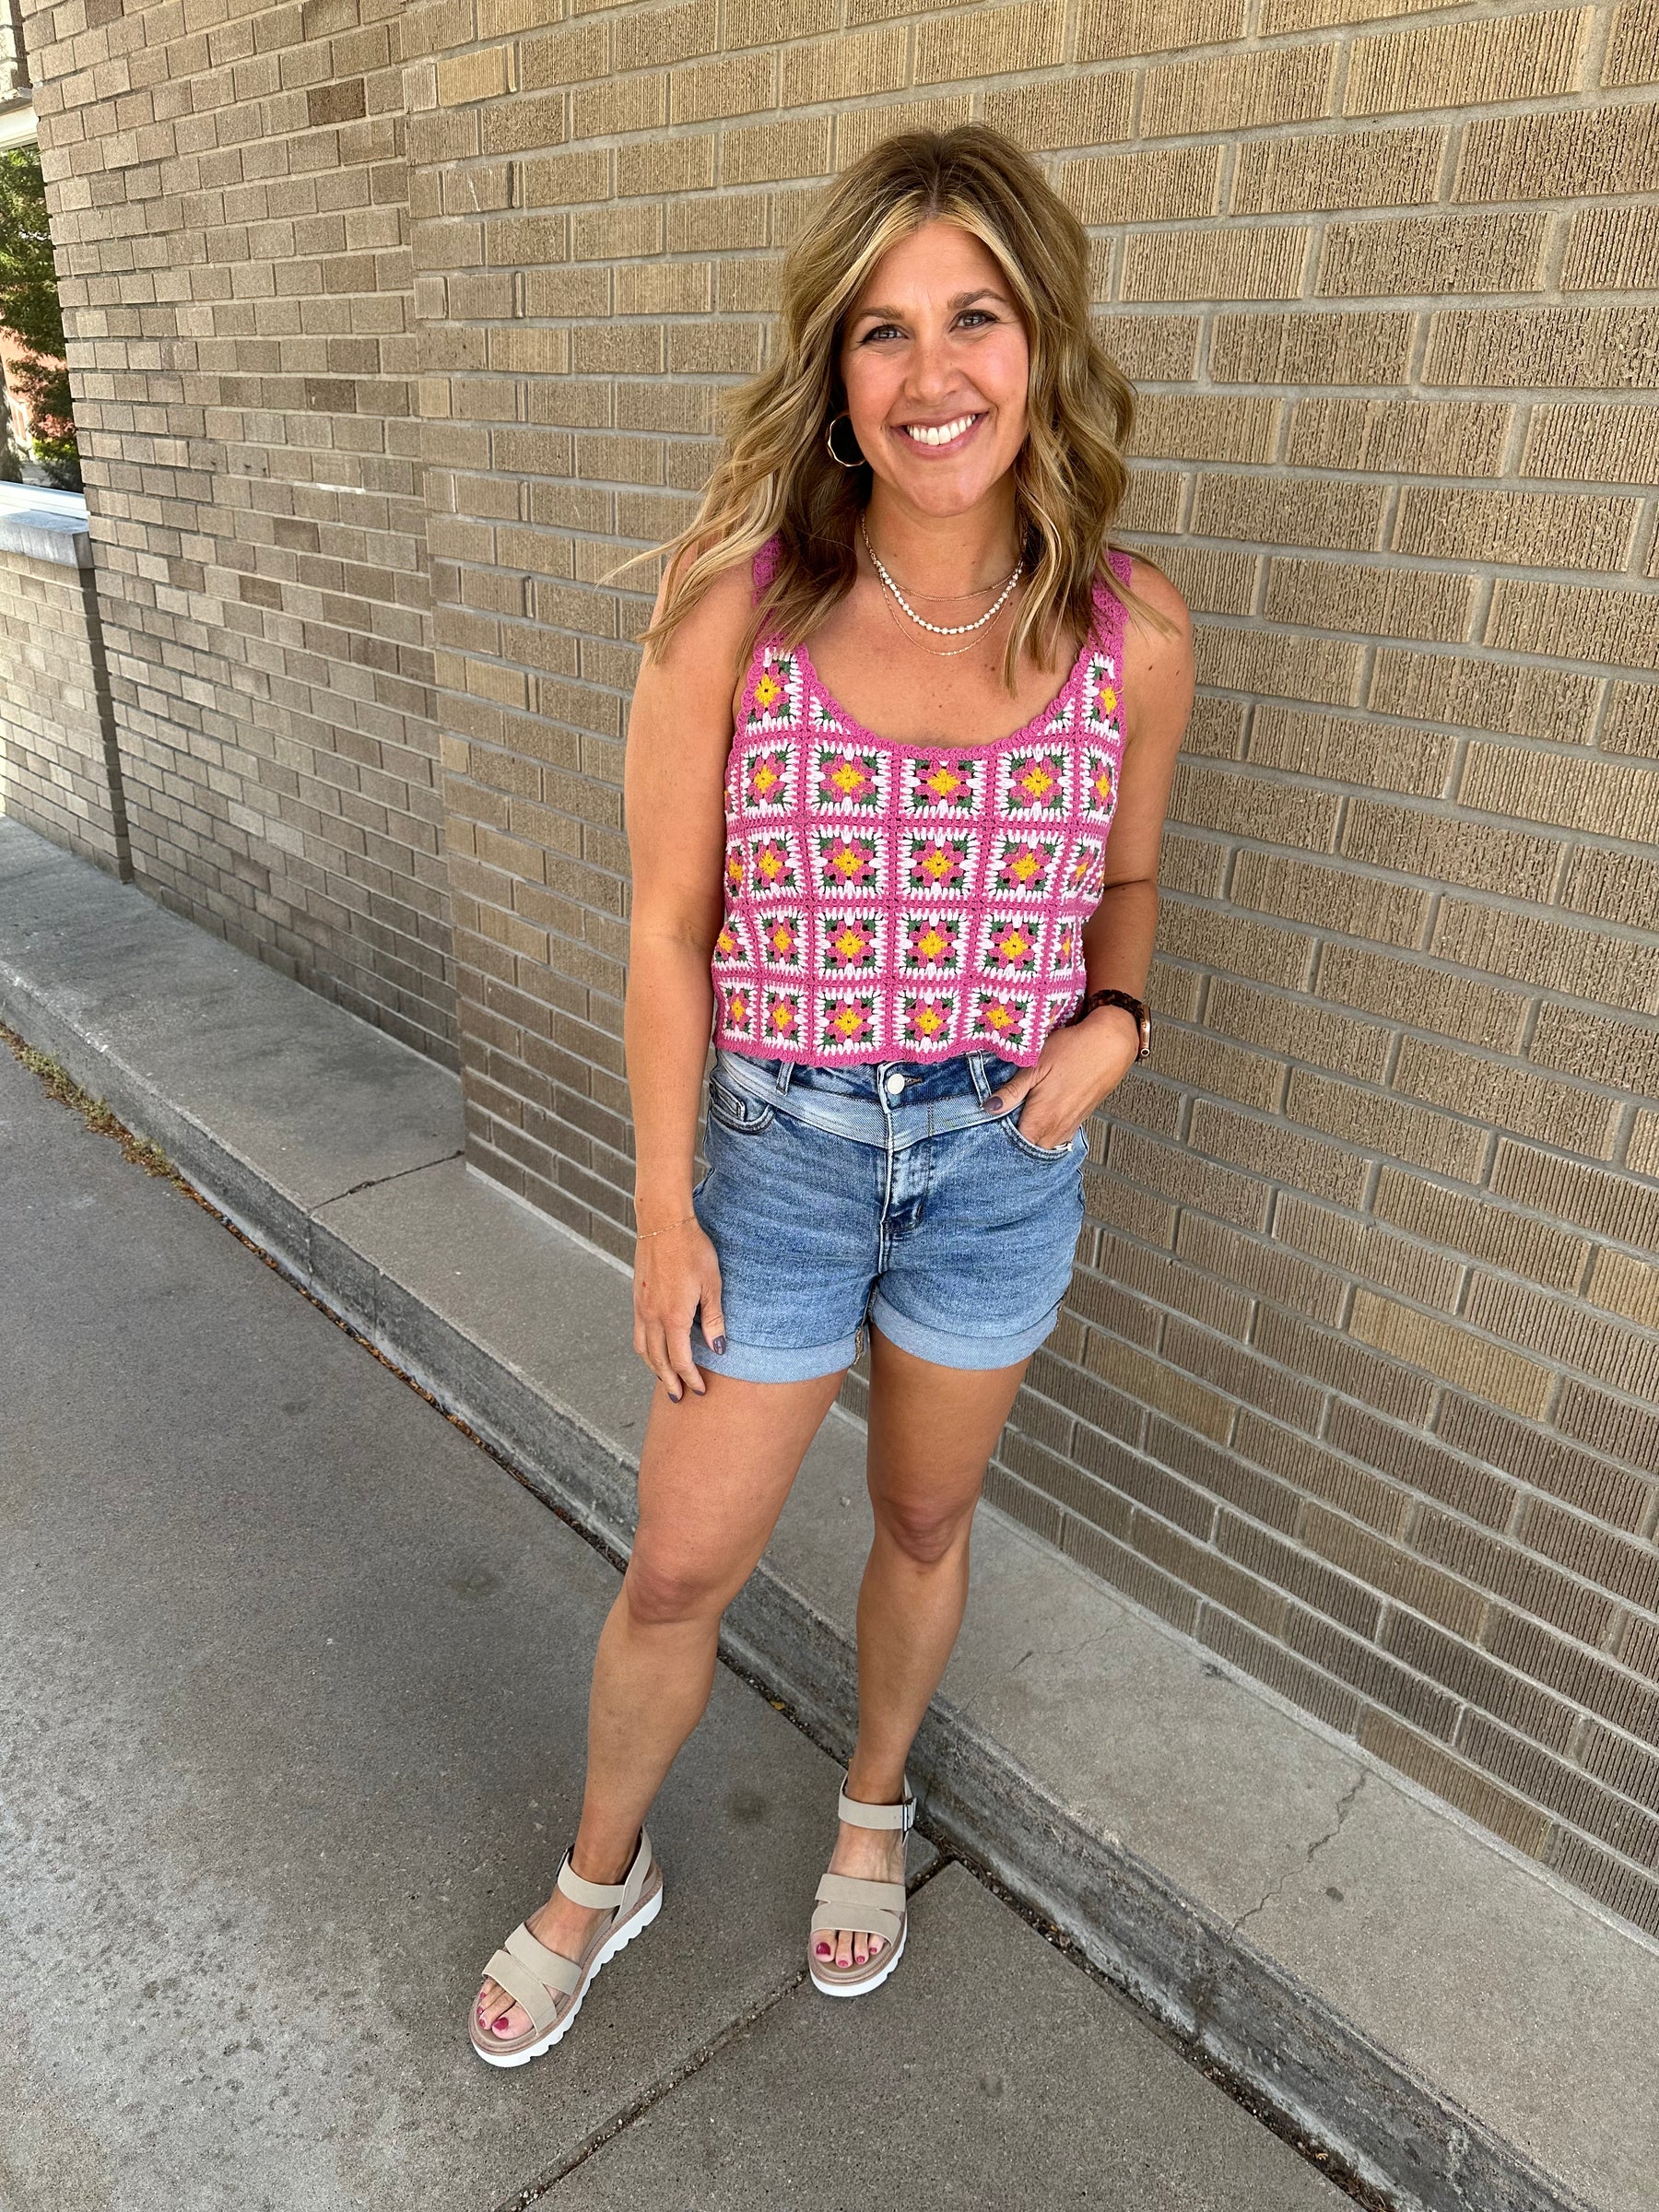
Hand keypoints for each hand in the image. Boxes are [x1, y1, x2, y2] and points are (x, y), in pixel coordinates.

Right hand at [632, 1216, 725, 1402]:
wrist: (663, 1224)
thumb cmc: (692, 1250)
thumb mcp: (712, 1284)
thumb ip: (714, 1319)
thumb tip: (718, 1348)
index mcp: (673, 1316)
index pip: (681, 1359)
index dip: (690, 1378)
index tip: (699, 1391)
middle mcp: (652, 1316)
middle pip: (658, 1360)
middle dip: (669, 1382)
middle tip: (679, 1398)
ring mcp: (641, 1307)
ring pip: (643, 1349)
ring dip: (654, 1368)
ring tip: (665, 1379)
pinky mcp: (637, 1298)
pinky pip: (638, 1333)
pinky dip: (646, 1349)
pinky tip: (655, 1349)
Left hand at [985, 1004, 1141, 1149]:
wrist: (1110, 1045)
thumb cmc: (1073, 1050)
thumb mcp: (1035, 1065)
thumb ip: (1012, 1091)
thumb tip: (990, 1107)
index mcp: (1042, 1118)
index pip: (1015, 1145)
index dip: (1000, 1140)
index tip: (989, 1131)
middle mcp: (1057, 1128)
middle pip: (1030, 1149)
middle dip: (1015, 1143)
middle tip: (1001, 1127)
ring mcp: (1070, 1125)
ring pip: (1045, 1145)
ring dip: (1031, 1139)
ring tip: (1018, 1124)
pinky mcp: (1080, 1119)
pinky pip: (1059, 1138)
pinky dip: (1046, 1134)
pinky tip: (1040, 1121)